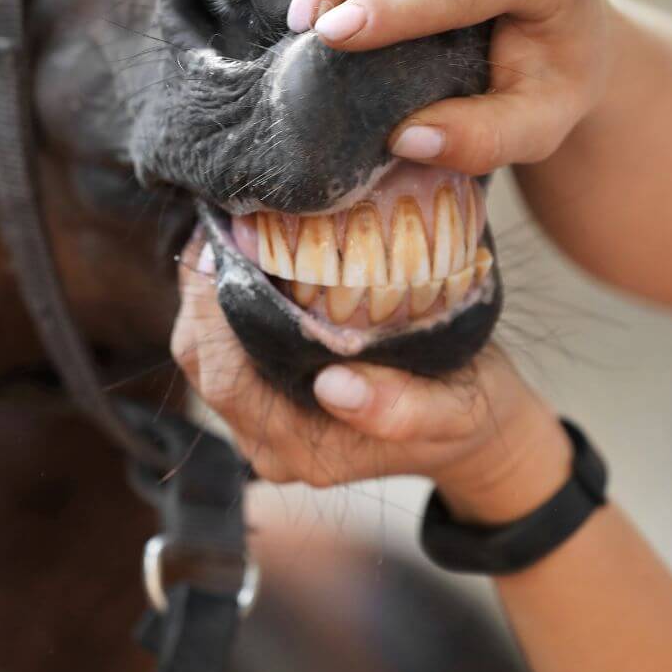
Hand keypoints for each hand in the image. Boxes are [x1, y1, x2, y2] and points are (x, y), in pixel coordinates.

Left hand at [171, 238, 571, 523]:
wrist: (473, 433)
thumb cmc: (463, 416)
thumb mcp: (452, 413)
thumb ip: (401, 411)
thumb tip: (334, 387)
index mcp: (303, 448)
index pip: (228, 379)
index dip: (212, 314)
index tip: (224, 246)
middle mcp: (270, 442)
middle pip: (203, 364)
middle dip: (198, 293)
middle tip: (217, 223)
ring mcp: (263, 424)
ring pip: (204, 357)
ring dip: (203, 296)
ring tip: (223, 232)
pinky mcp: (268, 401)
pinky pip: (224, 351)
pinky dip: (220, 305)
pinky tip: (240, 259)